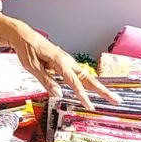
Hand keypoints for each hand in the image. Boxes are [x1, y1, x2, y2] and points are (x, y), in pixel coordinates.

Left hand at [0, 15, 120, 110]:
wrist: (23, 35)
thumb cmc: (27, 49)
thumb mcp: (32, 67)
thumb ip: (46, 81)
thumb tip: (58, 93)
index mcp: (60, 61)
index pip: (74, 82)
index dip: (82, 95)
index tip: (90, 106)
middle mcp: (67, 60)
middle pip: (88, 78)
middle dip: (103, 90)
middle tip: (117, 100)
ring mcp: (67, 61)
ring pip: (85, 76)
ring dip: (98, 87)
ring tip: (110, 97)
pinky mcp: (64, 62)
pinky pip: (78, 74)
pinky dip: (87, 83)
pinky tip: (90, 90)